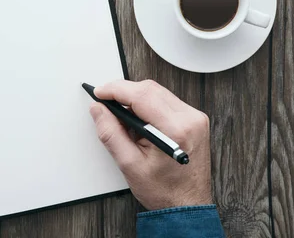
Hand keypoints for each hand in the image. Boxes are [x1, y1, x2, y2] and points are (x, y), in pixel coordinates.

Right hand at [90, 80, 211, 209]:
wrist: (187, 205)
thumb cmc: (164, 191)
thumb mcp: (129, 164)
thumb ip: (110, 132)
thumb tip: (98, 110)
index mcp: (176, 130)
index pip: (141, 95)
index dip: (116, 90)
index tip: (99, 92)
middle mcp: (190, 119)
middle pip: (150, 89)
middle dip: (124, 92)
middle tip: (105, 104)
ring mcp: (195, 118)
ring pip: (157, 92)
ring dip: (135, 98)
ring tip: (122, 116)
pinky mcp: (194, 120)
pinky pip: (166, 100)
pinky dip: (148, 104)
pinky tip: (138, 119)